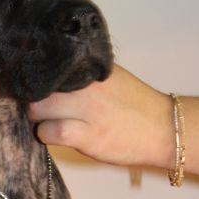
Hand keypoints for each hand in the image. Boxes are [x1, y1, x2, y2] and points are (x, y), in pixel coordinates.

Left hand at [28, 65, 198, 177]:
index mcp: (91, 65)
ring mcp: (87, 109)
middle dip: (34, 100)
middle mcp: (87, 83)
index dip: (37, 77)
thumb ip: (82, 72)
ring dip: (38, 119)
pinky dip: (46, 135)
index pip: (49, 63)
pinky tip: (57, 136)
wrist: (164, 128)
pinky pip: (49, 132)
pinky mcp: (88, 135)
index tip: (34, 85)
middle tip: (43, 110)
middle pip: (37, 86)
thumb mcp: (109, 77)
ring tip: (51, 123)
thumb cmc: (134, 105)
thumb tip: (48, 73)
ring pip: (38, 108)